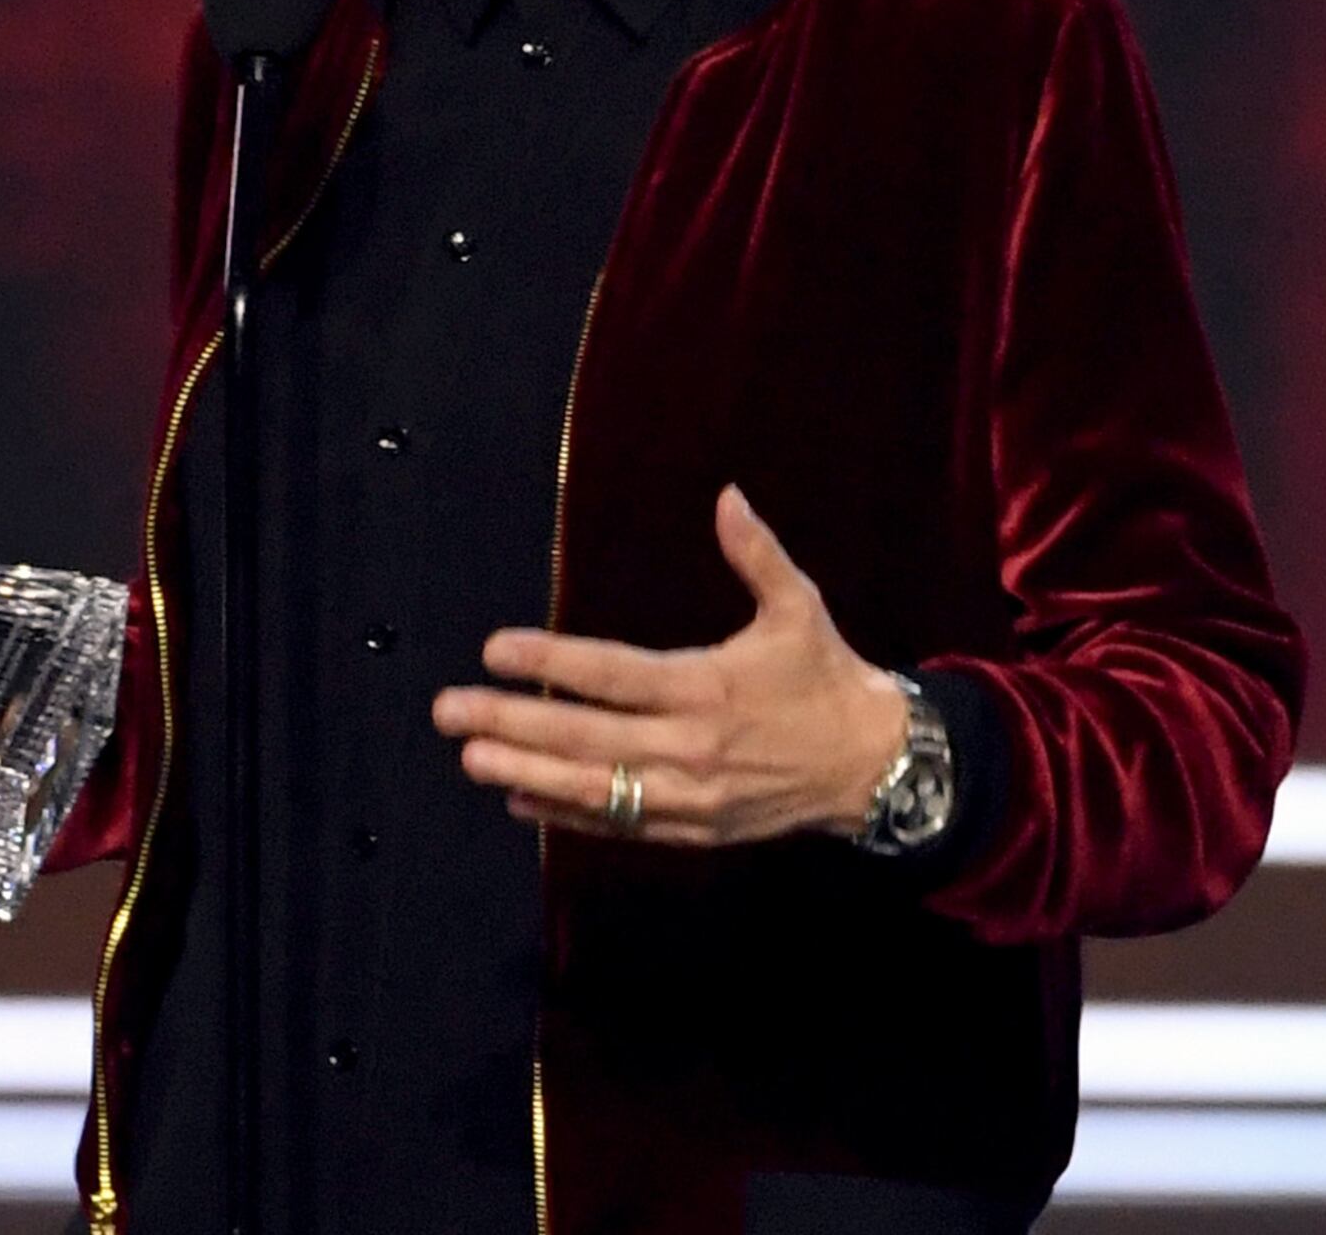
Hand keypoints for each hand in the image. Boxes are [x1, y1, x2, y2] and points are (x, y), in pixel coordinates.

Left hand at [431, 487, 908, 846]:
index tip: (494, 650)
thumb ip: (757, 555)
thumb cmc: (828, 679)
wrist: (876, 767)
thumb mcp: (799, 608)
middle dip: (511, 723)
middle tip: (449, 712)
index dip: (550, 661)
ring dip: (527, 773)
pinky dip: (567, 815)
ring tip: (470, 758)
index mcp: (708, 685)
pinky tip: (520, 800)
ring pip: (594, 789)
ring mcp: (689, 796)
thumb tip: (727, 495)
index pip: (612, 674)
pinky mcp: (694, 830)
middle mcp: (691, 746)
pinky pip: (621, 825)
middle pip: (585, 736)